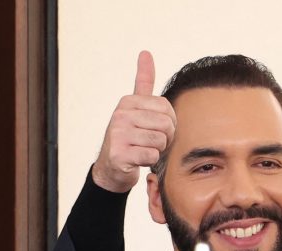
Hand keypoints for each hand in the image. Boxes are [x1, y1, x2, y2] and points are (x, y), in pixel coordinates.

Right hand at [91, 50, 177, 192]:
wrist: (111, 168)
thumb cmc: (130, 137)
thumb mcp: (135, 107)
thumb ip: (143, 81)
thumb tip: (145, 52)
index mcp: (128, 102)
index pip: (168, 108)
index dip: (169, 123)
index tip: (154, 128)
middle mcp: (120, 115)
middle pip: (167, 125)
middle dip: (165, 138)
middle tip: (150, 142)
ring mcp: (118, 134)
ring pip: (161, 142)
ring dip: (157, 150)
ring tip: (142, 150)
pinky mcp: (119, 154)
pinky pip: (152, 156)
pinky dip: (149, 161)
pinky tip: (137, 160)